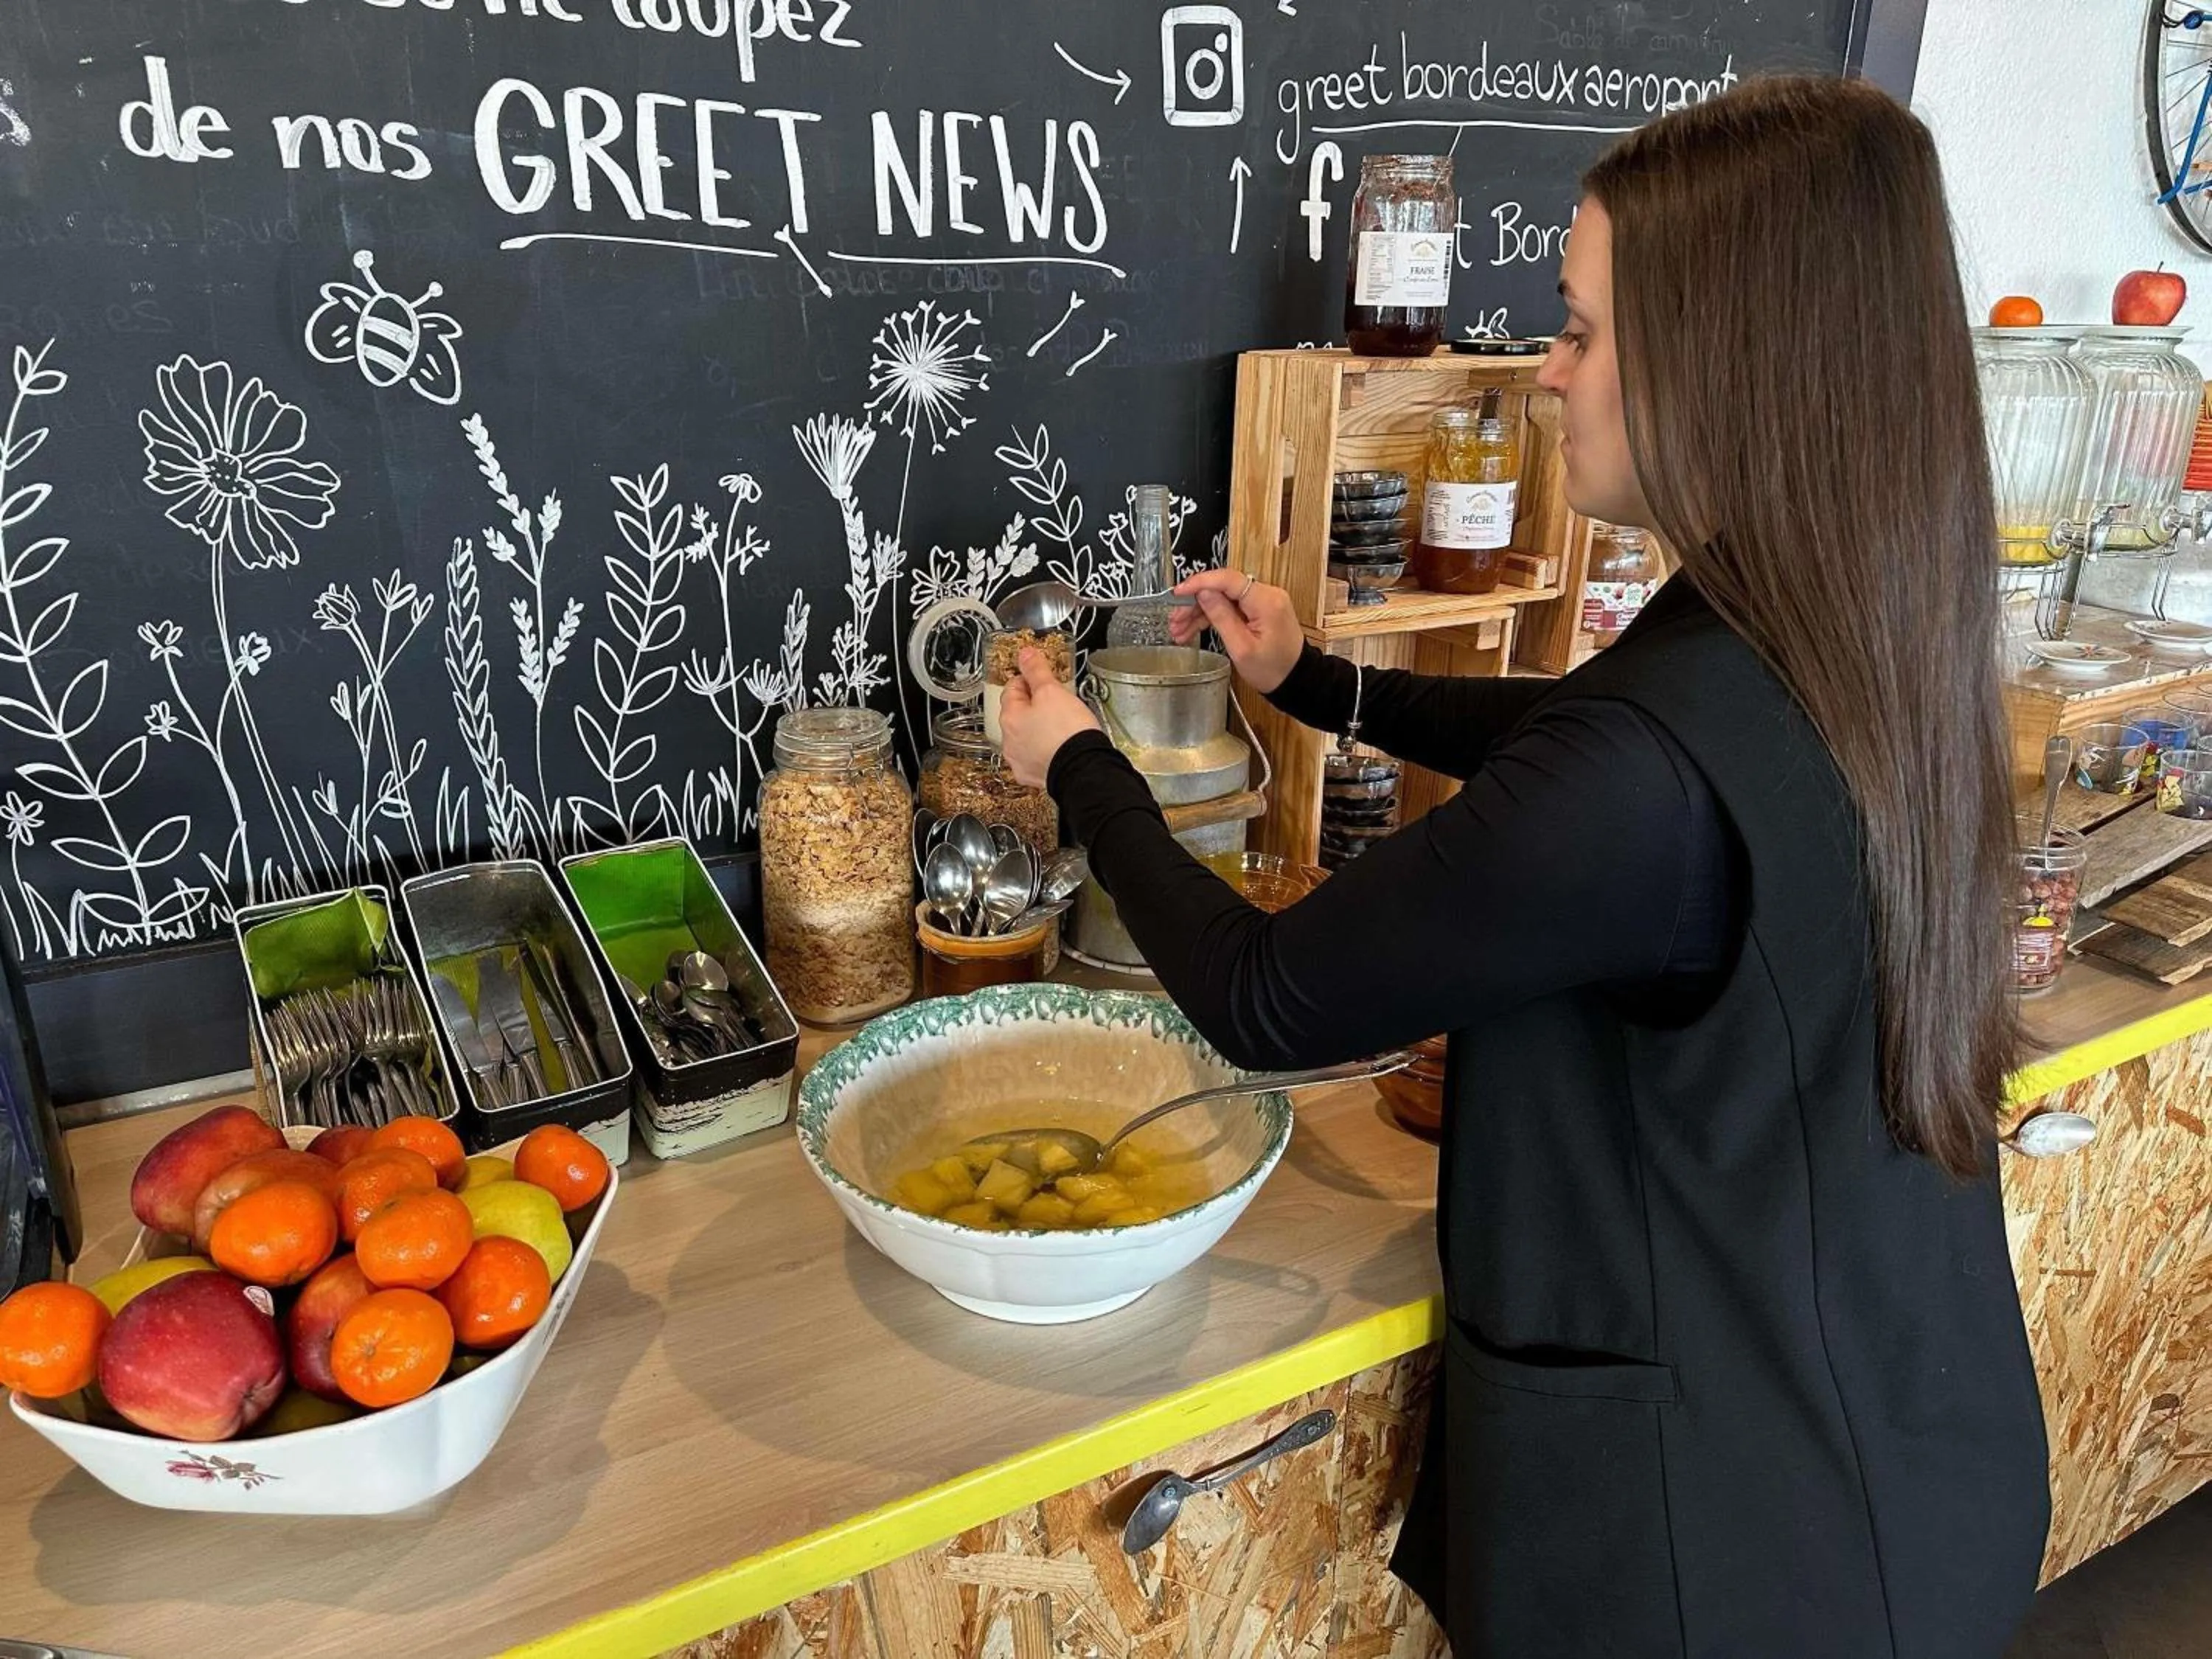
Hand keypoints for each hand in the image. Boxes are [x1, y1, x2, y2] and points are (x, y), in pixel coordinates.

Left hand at [998, 648, 1101, 787]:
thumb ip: (1037, 671)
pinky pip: (1037, 756)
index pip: (1012, 687)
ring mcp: (1020, 761)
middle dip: (1035, 705)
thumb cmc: (1068, 732)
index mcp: (1009, 717)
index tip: (1044, 679)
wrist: (1082, 769)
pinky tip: (1060, 746)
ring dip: (1039, 729)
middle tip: (1058, 702)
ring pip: (1027, 736)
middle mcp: (1009, 741)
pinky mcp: (1034, 776)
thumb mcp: (1052, 691)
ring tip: (1062, 725)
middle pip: (1018, 713)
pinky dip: (1045, 750)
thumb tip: (1025, 654)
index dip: (1030, 679)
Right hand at [1169, 569, 1302, 694]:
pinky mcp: (1259, 609)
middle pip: (1222, 588)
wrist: (1295, 680)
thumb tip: (1203, 593)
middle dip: (1195, 603)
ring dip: (1200, 612)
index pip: (1227, 579)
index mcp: (1266, 601)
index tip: (1178, 592)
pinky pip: (1232, 606)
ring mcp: (1264, 600)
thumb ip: (1221, 616)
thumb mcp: (1241, 648)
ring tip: (1179, 631)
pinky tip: (1194, 629)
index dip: (1199, 583)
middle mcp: (1267, 594)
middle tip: (1174, 620)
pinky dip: (1213, 616)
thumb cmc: (1273, 670)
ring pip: (1223, 598)